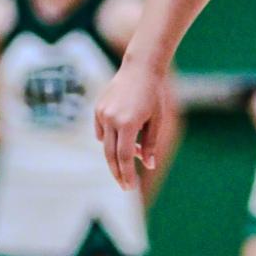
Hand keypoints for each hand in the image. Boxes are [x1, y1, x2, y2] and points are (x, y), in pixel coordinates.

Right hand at [95, 59, 167, 186]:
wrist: (140, 68)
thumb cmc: (154, 94)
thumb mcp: (157, 120)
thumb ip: (150, 144)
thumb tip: (148, 165)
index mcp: (128, 123)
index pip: (124, 157)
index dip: (127, 174)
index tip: (130, 187)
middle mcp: (111, 119)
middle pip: (111, 155)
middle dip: (118, 173)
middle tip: (125, 186)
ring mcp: (102, 114)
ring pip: (106, 144)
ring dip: (116, 156)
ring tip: (130, 161)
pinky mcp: (98, 109)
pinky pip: (101, 132)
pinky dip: (110, 141)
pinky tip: (123, 141)